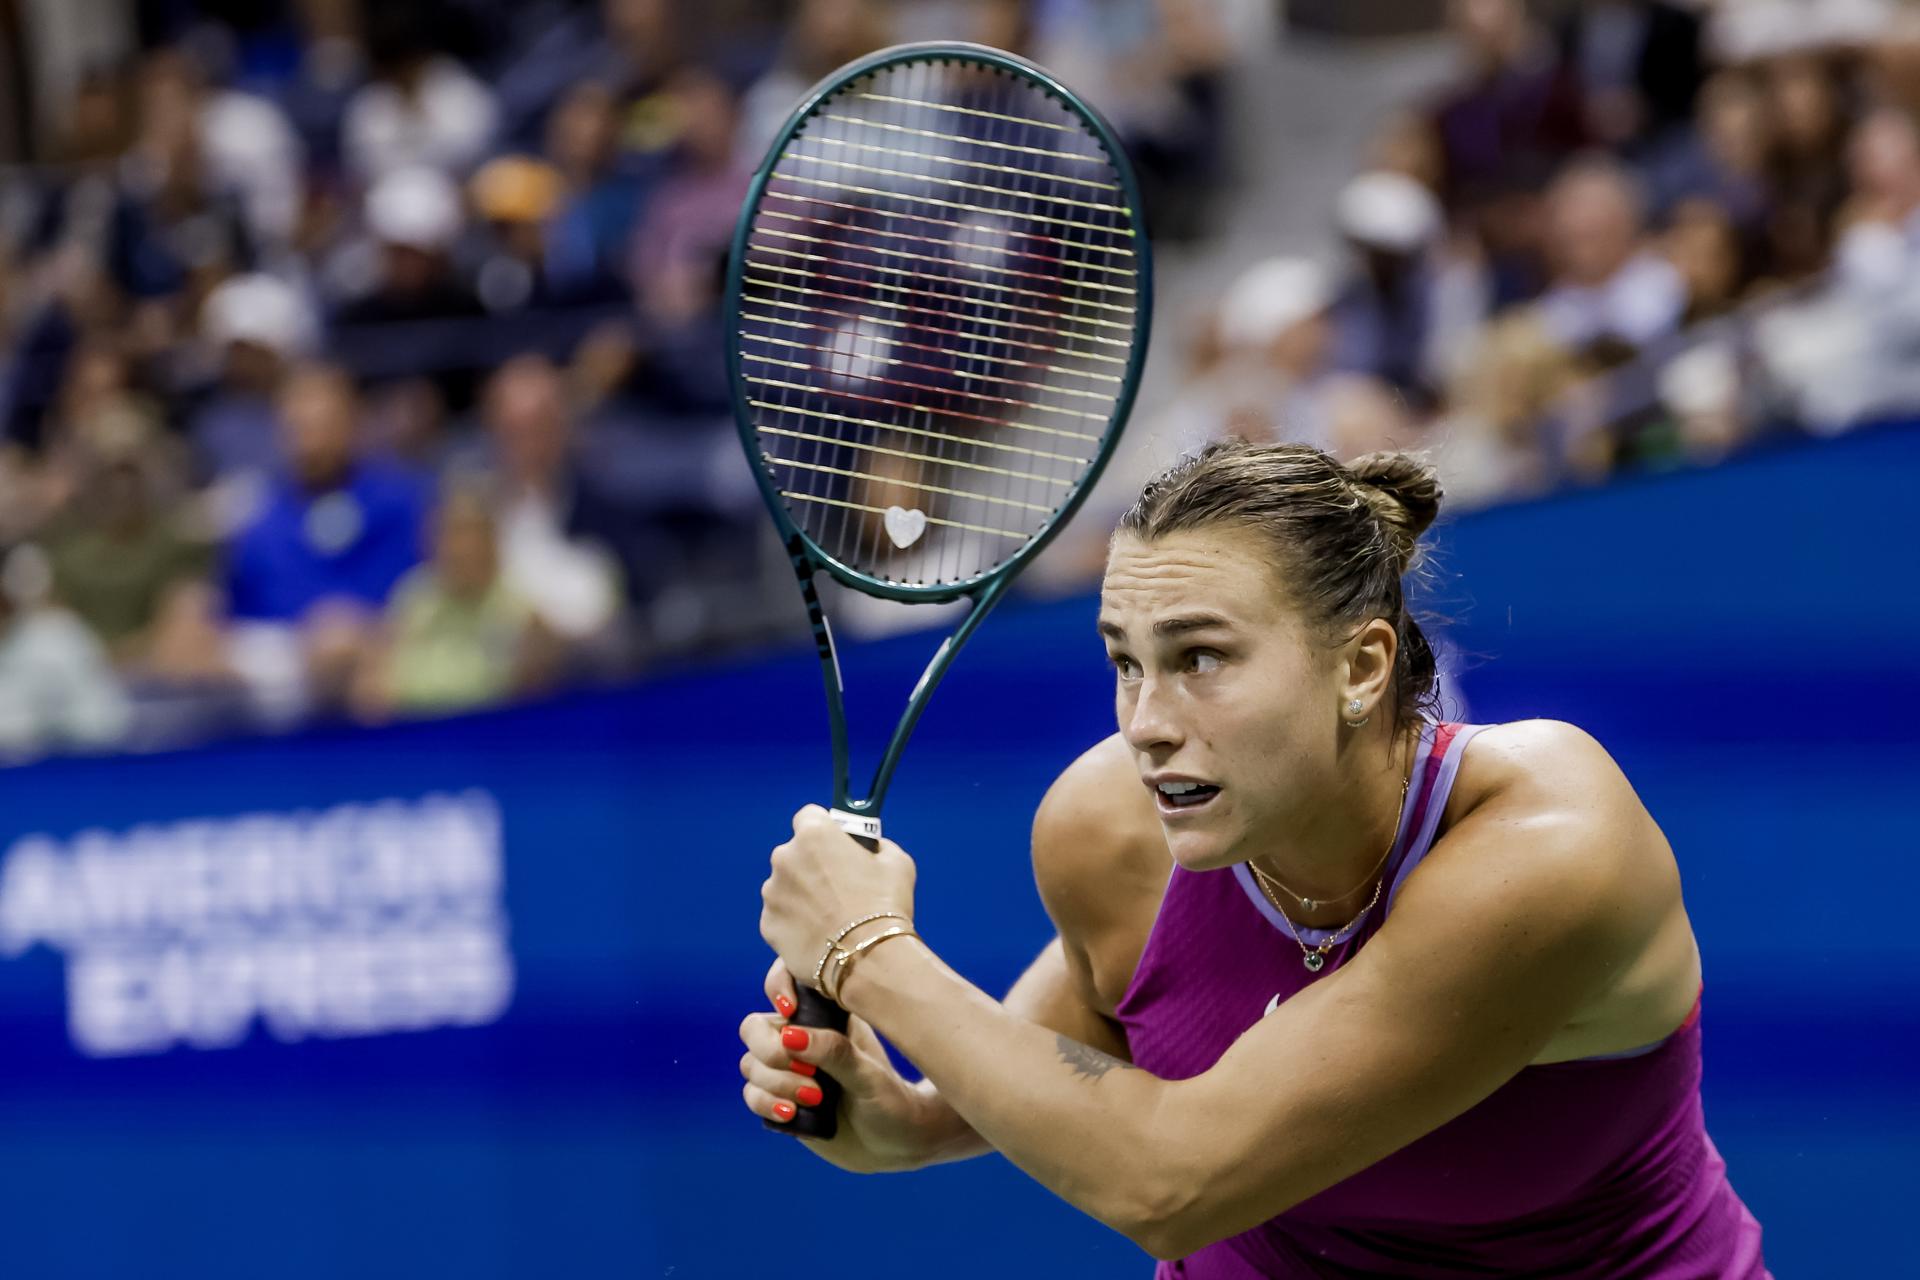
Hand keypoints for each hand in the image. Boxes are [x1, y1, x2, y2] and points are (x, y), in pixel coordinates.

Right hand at [739, 959, 945, 1171]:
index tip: (790, 1010)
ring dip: (775, 1083)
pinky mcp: (780, 1100)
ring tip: (814, 1099)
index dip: (777, 986)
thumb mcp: (869, 1075)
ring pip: (752, 1065)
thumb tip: (790, 1036)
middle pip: (754, 1029)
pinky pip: (752, 1095)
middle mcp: (801, 1037)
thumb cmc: (890, 1099)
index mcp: (826, 1014)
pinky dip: (766, 1104)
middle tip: (806, 1071)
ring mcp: (788, 1069)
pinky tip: (790, 1114)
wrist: (893, 1143)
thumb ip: (835, 1053)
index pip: (785, 981)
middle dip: (771, 1051)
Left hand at [759, 805, 916, 988]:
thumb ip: (876, 846)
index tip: (835, 843)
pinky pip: (780, 916)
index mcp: (814, 834)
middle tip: (837, 886)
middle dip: (811, 865)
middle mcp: (785, 858)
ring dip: (800, 895)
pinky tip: (818, 935)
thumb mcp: (896, 862)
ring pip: (785, 886)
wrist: (869, 959)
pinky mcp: (767, 924)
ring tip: (829, 917)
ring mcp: (772, 893)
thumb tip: (869, 849)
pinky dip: (794, 923)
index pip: (809, 816)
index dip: (824, 829)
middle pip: (794, 853)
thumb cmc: (886, 905)